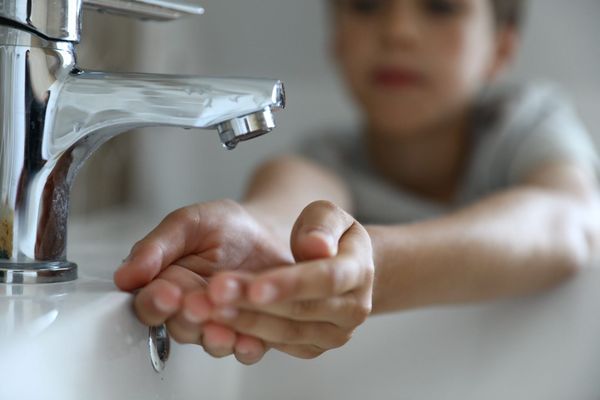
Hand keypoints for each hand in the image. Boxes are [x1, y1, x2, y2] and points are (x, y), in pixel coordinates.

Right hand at [113, 199, 292, 363]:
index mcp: (167, 285)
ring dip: (215, 338)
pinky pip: (247, 348)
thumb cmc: (225, 227)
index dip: (156, 302)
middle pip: (179, 327)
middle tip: (196, 307)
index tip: (166, 294)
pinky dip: (248, 347)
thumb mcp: (189, 223)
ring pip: (210, 342)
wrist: (269, 231)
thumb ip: (157, 247)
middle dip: (187, 319)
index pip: (150, 304)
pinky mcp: (252, 332)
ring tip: (222, 328)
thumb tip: (125, 275)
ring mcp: (220, 323)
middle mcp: (190, 310)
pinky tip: (251, 340)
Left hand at [182, 201, 374, 359]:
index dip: (290, 283)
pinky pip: (280, 346)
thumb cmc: (326, 234)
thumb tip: (317, 246)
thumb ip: (321, 223)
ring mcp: (334, 332)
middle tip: (214, 294)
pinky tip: (218, 325)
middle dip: (254, 304)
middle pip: (301, 311)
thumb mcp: (328, 214)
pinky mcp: (313, 347)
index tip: (255, 286)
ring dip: (245, 323)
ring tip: (208, 310)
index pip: (326, 279)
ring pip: (287, 334)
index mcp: (359, 269)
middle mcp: (352, 308)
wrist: (337, 263)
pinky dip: (248, 337)